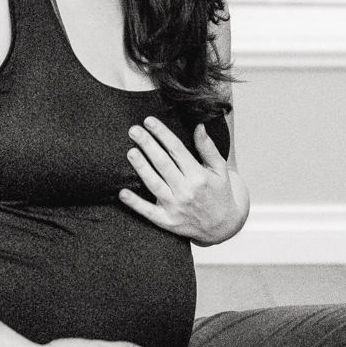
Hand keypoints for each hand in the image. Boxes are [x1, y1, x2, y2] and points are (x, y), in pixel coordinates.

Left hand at [119, 116, 246, 244]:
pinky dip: (135, 203)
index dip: (162, 134)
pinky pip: (148, 212)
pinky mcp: (168, 222)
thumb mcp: (220, 169)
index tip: (149, 121)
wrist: (223, 226)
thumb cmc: (220, 192)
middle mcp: (186, 191)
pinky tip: (122, 193)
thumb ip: (208, 148)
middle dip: (147, 145)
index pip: (177, 150)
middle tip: (133, 130)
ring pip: (154, 184)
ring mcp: (176, 207)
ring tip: (130, 152)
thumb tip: (199, 126)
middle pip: (163, 163)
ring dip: (141, 167)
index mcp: (199, 176)